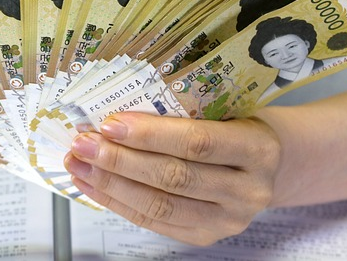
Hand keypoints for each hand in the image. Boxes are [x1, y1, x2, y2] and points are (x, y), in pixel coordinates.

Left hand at [64, 112, 280, 245]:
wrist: (267, 165)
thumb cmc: (236, 127)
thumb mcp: (226, 110)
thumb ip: (183, 111)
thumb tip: (114, 113)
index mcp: (257, 148)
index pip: (198, 142)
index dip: (151, 135)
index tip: (110, 124)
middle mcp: (248, 189)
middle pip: (174, 177)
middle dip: (120, 160)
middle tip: (83, 143)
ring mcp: (228, 219)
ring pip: (160, 204)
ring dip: (111, 183)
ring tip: (79, 164)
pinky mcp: (205, 236)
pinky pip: (154, 222)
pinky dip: (117, 202)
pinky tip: (93, 184)